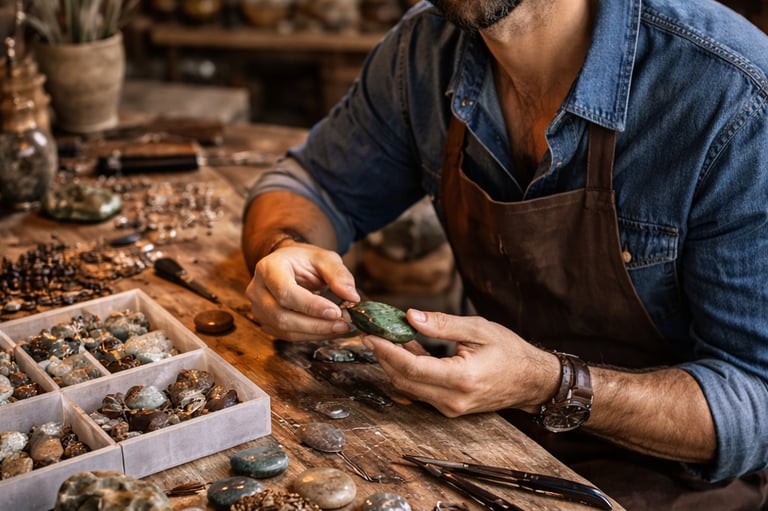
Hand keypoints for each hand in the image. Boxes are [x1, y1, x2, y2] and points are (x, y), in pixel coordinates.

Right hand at [245, 243, 359, 340]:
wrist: (288, 265)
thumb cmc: (305, 260)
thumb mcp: (325, 258)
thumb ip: (339, 275)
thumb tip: (352, 297)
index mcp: (268, 268)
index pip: (286, 292)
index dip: (311, 306)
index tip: (336, 312)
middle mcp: (257, 290)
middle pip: (283, 316)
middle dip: (316, 324)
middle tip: (344, 323)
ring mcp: (259, 309)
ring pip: (285, 330)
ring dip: (316, 332)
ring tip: (341, 327)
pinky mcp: (266, 323)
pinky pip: (287, 336)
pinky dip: (311, 336)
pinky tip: (329, 330)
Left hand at [361, 309, 559, 415]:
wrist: (531, 380)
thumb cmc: (509, 351)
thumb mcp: (478, 329)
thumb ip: (443, 324)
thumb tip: (410, 316)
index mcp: (462, 378)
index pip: (412, 368)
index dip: (387, 351)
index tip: (371, 335)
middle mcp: (453, 400)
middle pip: (404, 381)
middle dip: (383, 357)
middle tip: (371, 334)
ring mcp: (450, 408)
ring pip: (408, 388)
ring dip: (392, 365)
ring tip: (384, 339)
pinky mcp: (449, 409)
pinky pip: (419, 391)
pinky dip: (407, 372)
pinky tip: (404, 352)